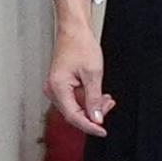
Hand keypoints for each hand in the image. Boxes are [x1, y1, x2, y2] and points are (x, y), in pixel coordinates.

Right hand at [46, 0, 112, 136]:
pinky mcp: (60, 84)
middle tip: (109, 107)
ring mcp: (55, 87)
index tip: (102, 131)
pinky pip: (73, 99)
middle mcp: (52, 89)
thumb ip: (94, 99)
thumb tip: (96, 118)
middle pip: (73, 113)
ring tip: (107, 99)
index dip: (89, 126)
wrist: (74, 29)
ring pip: (74, 107)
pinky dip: (87, 99)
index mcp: (58, 88)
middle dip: (93, 114)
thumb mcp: (93, 74)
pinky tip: (99, 95)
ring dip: (91, 107)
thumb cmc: (80, 45)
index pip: (74, 117)